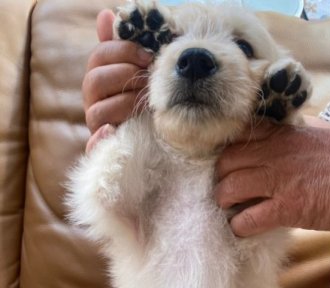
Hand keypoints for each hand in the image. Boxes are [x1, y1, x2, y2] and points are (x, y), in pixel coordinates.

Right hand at [83, 9, 152, 151]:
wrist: (147, 127)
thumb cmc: (141, 93)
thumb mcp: (135, 68)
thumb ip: (121, 46)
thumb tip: (105, 14)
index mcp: (99, 74)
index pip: (100, 56)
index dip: (124, 52)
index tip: (148, 57)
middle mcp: (93, 97)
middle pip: (95, 80)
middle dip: (125, 76)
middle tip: (148, 80)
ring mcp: (95, 120)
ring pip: (98, 110)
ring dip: (124, 103)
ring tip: (145, 103)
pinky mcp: (101, 142)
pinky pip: (93, 143)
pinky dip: (100, 138)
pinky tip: (111, 131)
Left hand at [215, 123, 329, 236]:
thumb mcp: (311, 134)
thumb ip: (287, 135)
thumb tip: (271, 138)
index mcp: (276, 136)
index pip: (235, 138)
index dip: (224, 154)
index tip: (225, 166)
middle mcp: (270, 155)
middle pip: (224, 164)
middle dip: (220, 179)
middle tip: (226, 190)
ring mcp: (276, 181)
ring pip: (228, 190)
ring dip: (224, 203)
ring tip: (231, 209)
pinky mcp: (285, 208)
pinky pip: (247, 219)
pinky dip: (240, 226)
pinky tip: (244, 227)